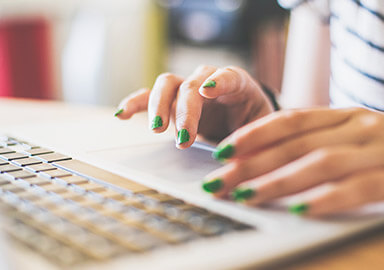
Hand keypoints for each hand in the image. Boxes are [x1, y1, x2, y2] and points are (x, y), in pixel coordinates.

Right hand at [115, 65, 273, 147]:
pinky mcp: (170, 102)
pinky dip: (135, 104)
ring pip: (167, 85)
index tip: (207, 91)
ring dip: (159, 106)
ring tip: (156, 130)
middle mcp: (209, 81)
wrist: (245, 123)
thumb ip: (252, 143)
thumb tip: (239, 167)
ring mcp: (186, 89)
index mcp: (238, 84)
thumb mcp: (261, 134)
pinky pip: (149, 97)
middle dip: (185, 111)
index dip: (218, 81)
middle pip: (191, 85)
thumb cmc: (254, 126)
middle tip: (184, 138)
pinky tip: (122, 115)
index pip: (228, 76)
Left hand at [203, 107, 383, 216]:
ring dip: (278, 181)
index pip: (289, 121)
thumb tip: (263, 158)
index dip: (253, 135)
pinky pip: (357, 188)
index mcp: (342, 115)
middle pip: (295, 145)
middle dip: (252, 163)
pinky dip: (324, 199)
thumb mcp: (353, 133)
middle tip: (220, 181)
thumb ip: (315, 140)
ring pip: (319, 163)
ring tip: (246, 196)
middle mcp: (357, 127)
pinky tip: (298, 210)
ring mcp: (379, 149)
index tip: (222, 150)